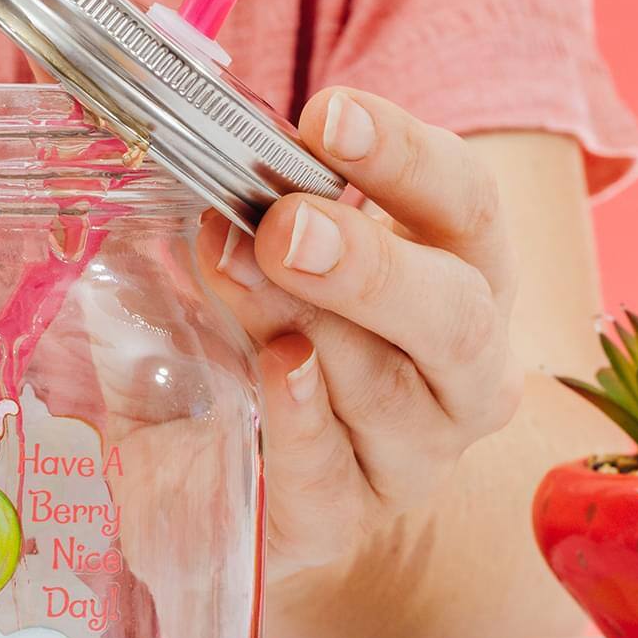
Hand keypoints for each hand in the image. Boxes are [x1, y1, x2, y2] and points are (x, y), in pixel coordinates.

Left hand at [201, 87, 522, 574]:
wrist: (228, 484)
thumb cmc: (259, 343)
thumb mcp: (254, 266)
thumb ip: (238, 217)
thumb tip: (173, 152)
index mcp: (460, 276)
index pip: (464, 202)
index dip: (404, 155)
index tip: (327, 115)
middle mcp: (461, 371)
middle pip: (455, 314)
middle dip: (370, 263)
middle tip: (288, 225)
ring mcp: (410, 456)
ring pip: (389, 392)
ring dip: (309, 324)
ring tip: (236, 268)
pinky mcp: (342, 522)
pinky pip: (330, 474)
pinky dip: (299, 419)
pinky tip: (272, 370)